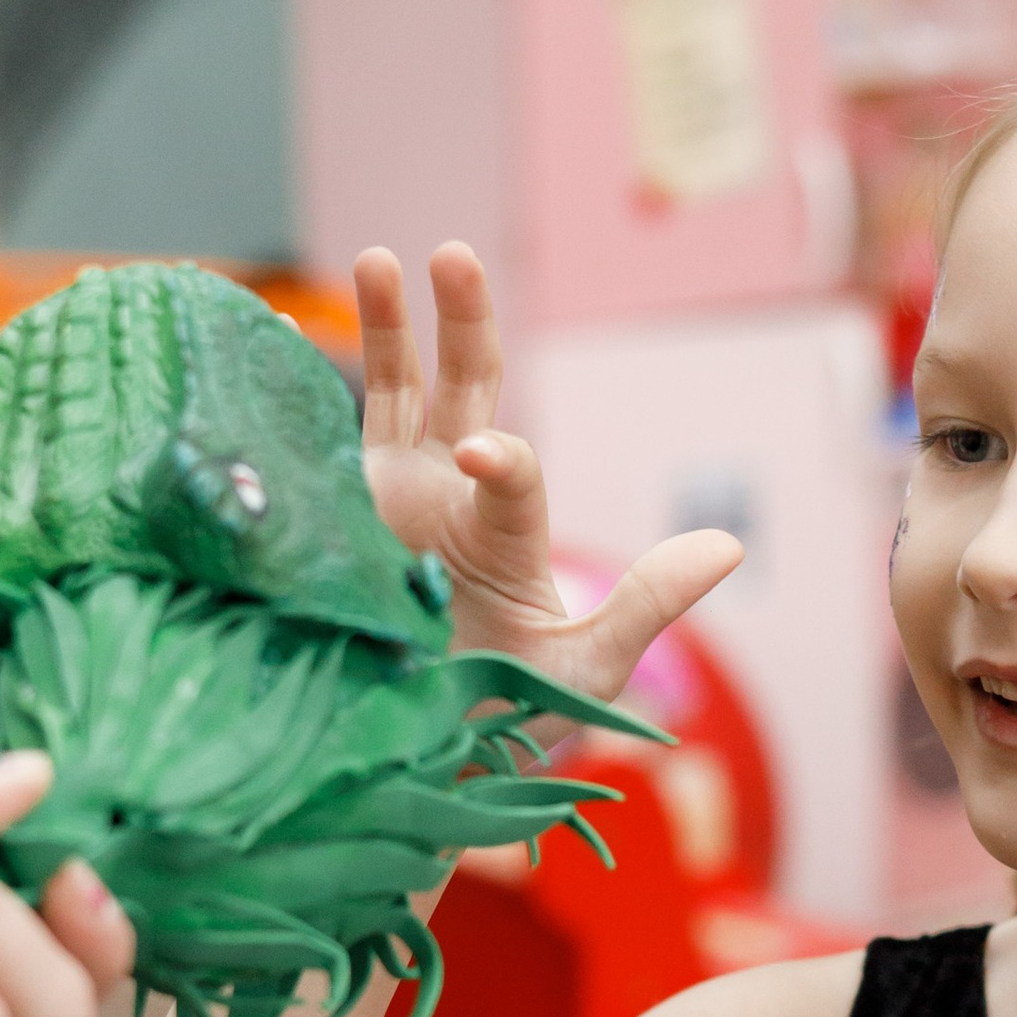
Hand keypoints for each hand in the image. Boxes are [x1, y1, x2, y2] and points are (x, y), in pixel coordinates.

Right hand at [354, 242, 739, 721]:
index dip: (503, 456)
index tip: (483, 458)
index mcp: (508, 531)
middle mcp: (450, 500)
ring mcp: (390, 504)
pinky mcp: (336, 522)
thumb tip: (732, 546)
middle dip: (460, 321)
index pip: (511, 469)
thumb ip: (649, 602)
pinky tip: (283, 331)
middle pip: (463, 388)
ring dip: (388, 325)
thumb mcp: (590, 668)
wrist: (420, 760)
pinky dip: (308, 386)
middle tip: (454, 255)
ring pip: (396, 394)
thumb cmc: (509, 715)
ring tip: (376, 256)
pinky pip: (324, 442)